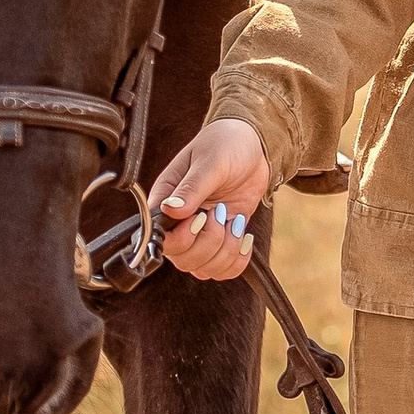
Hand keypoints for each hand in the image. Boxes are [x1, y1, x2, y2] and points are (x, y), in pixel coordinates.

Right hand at [150, 119, 271, 282]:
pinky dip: (237, 260)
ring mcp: (200, 234)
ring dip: (226, 251)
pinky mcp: (221, 239)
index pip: (160, 238)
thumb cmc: (226, 144)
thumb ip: (192, 188)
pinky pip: (222, 269)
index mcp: (166, 200)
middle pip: (183, 259)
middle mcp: (179, 222)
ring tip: (236, 221)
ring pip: (203, 268)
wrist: (254, 146)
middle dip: (210, 242)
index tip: (202, 216)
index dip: (183, 237)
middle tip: (222, 211)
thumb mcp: (210, 162)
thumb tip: (171, 209)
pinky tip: (245, 237)